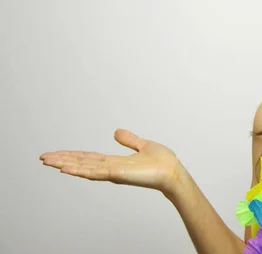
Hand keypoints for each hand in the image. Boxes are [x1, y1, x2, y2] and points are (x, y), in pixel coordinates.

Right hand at [39, 129, 182, 196]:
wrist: (173, 172)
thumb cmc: (163, 163)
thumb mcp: (143, 145)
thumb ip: (129, 140)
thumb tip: (116, 132)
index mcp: (115, 162)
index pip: (89, 158)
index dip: (72, 155)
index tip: (57, 153)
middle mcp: (110, 168)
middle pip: (81, 163)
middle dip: (62, 160)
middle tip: (43, 157)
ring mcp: (112, 172)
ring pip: (83, 168)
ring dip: (64, 164)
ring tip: (47, 161)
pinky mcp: (117, 175)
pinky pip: (94, 173)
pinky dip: (79, 170)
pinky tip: (65, 168)